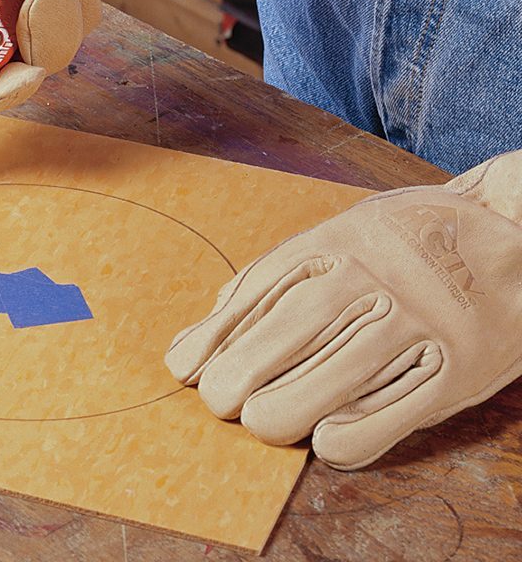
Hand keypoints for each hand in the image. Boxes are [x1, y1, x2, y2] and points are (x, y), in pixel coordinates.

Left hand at [165, 150, 521, 468]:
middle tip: (216, 402)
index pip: (263, 290)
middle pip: (292, 328)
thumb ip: (283, 272)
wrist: (512, 235)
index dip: (218, 334)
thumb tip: (214, 321)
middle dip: (242, 371)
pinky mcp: (455, 367)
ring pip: (338, 373)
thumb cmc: (409, 239)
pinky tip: (324, 442)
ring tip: (254, 421)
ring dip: (286, 406)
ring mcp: (417, 321)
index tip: (185, 366)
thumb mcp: (344, 231)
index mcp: (338, 239)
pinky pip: (397, 410)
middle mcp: (373, 277)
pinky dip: (355, 433)